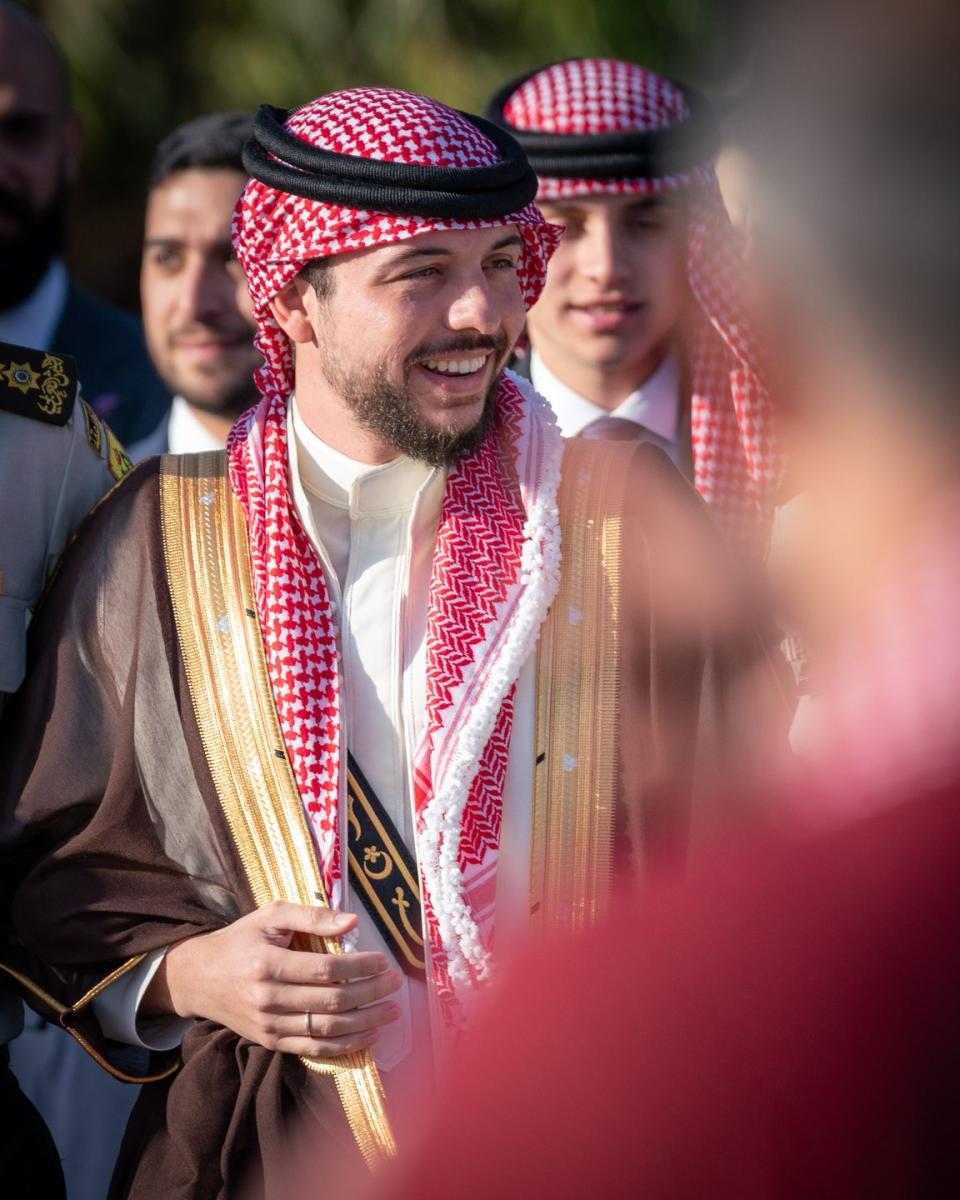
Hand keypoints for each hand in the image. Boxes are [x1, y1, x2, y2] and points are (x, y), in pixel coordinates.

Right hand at [143, 902, 402, 1056]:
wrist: (199, 978)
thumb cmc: (241, 939)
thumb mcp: (271, 915)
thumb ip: (311, 916)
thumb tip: (351, 923)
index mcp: (268, 964)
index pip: (325, 970)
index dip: (359, 967)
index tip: (384, 960)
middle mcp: (268, 999)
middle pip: (331, 1002)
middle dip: (370, 994)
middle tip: (396, 983)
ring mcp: (268, 1026)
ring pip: (326, 1030)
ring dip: (365, 1023)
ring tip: (391, 1011)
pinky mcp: (270, 1042)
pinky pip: (313, 1051)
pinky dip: (345, 1047)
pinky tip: (368, 1036)